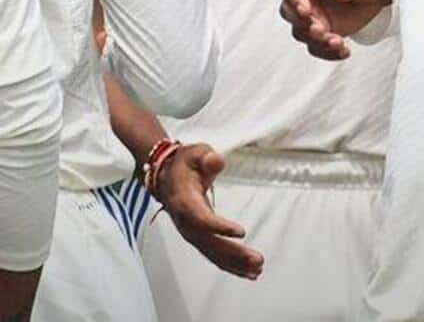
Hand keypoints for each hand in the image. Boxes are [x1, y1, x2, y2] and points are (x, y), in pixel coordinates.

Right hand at [152, 143, 262, 279]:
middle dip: (234, 253)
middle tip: (257, 259)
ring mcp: (190, 232)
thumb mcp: (195, 152)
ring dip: (235, 264)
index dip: (219, 227)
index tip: (241, 232)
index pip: (201, 218)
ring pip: (212, 253)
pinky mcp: (197, 238)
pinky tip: (248, 272)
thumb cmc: (184, 163)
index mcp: (184, 200)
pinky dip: (230, 265)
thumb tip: (216, 161)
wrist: (165, 176)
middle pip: (210, 243)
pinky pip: (213, 255)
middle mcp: (186, 221)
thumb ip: (207, 157)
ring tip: (257, 269)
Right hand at [279, 0, 391, 59]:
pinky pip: (317, 46)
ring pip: (301, 33)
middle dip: (302, 24)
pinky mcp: (322, 31)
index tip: (305, 12)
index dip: (295, 0)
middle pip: (289, 12)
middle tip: (320, 30)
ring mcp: (313, 15)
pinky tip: (343, 51)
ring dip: (317, 41)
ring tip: (337, 42)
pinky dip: (328, 53)